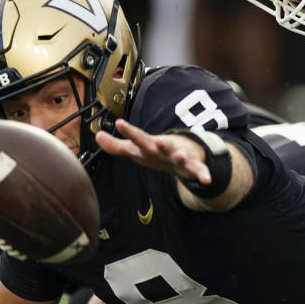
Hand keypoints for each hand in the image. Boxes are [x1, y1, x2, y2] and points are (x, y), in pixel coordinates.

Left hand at [96, 119, 211, 185]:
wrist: (185, 151)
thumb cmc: (156, 152)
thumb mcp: (135, 149)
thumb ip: (116, 146)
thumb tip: (97, 136)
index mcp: (149, 145)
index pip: (138, 138)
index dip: (129, 132)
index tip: (119, 123)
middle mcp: (165, 149)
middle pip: (160, 146)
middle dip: (158, 143)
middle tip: (155, 141)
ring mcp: (180, 156)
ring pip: (180, 156)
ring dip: (180, 156)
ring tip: (179, 156)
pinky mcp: (192, 166)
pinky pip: (198, 171)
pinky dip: (203, 175)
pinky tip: (207, 180)